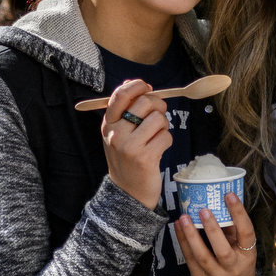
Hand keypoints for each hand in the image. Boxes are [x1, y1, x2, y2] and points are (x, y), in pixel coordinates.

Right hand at [100, 80, 171, 209]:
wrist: (128, 192)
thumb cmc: (127, 158)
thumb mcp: (118, 134)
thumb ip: (124, 110)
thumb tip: (131, 83)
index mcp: (108, 125)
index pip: (120, 95)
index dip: (137, 85)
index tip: (147, 87)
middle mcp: (116, 134)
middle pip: (145, 103)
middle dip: (158, 105)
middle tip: (159, 115)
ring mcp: (130, 147)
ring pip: (158, 119)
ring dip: (164, 125)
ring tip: (157, 135)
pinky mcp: (145, 158)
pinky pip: (166, 136)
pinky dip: (167, 141)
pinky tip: (159, 149)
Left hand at [173, 193, 256, 275]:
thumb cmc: (238, 267)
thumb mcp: (243, 252)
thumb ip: (233, 232)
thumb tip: (220, 203)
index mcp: (248, 256)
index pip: (247, 233)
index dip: (239, 214)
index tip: (229, 195)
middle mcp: (233, 267)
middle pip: (223, 249)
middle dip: (212, 229)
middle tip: (203, 209)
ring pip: (202, 256)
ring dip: (191, 235)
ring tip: (184, 217)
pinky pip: (190, 260)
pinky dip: (183, 242)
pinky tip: (177, 227)